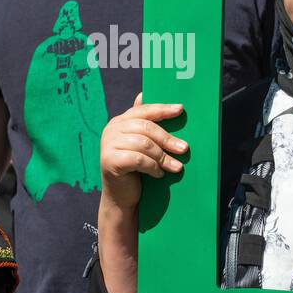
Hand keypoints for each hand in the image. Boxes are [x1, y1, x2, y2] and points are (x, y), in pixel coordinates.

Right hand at [99, 93, 185, 209]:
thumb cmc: (135, 170)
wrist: (121, 198)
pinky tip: (159, 174)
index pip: (143, 111)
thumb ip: (144, 125)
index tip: (180, 109)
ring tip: (176, 167)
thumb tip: (144, 94)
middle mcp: (111, 130)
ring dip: (163, 157)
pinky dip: (152, 167)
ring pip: (143, 144)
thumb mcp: (141, 146)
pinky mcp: (109, 160)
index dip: (162, 109)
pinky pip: (138, 159)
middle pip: (145, 127)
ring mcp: (107, 144)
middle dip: (167, 138)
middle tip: (184, 149)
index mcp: (119, 122)